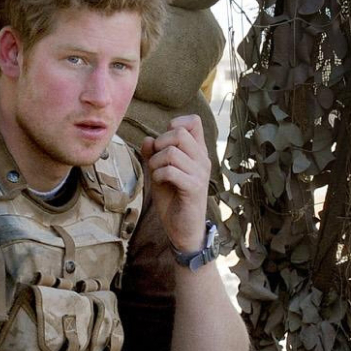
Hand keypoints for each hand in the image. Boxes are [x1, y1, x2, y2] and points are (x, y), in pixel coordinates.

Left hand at [139, 115, 211, 254]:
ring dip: (155, 162)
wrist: (183, 229)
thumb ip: (153, 155)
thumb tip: (148, 138)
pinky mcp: (194, 188)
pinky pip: (171, 171)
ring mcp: (200, 173)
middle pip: (180, 133)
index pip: (194, 122)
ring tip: (156, 174)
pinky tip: (159, 182)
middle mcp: (202, 159)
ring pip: (172, 152)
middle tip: (156, 160)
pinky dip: (159, 175)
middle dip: (160, 143)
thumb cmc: (173, 199)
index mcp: (197, 152)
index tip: (164, 142)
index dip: (175, 124)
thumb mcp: (159, 172)